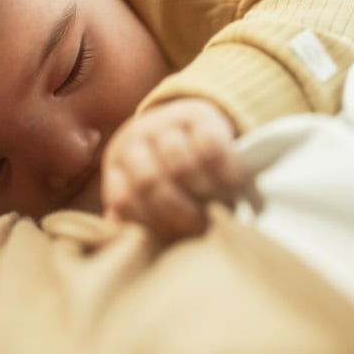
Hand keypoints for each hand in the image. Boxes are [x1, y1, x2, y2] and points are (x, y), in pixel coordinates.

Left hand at [102, 98, 243, 239]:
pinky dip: (226, 172)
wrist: (190, 122)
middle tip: (201, 228)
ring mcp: (164, 122)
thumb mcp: (148, 188)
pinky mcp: (197, 114)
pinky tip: (237, 186)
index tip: (175, 239)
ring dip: (204, 195)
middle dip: (179, 213)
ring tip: (220, 210)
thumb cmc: (170, 170)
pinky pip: (210, 148)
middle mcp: (135, 139)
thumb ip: (138, 213)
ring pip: (181, 167)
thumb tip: (126, 234)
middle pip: (150, 183)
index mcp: (117, 163)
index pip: (125, 201)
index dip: (151, 225)